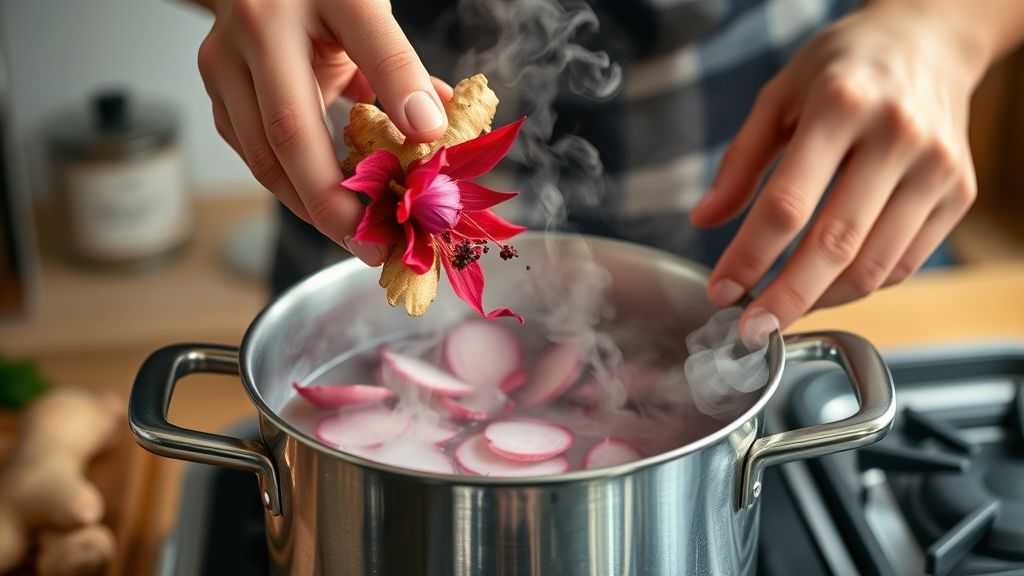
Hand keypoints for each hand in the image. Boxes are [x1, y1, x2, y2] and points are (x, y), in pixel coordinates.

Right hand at [197, 0, 451, 263]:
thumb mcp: (365, 7)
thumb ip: (399, 63)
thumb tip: (438, 128)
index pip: (369, 44)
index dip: (400, 94)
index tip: (429, 141)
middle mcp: (256, 30)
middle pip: (290, 130)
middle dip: (333, 201)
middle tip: (374, 245)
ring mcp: (224, 65)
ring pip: (264, 157)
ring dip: (311, 206)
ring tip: (357, 238)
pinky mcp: (216, 93)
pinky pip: (256, 156)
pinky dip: (294, 188)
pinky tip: (329, 208)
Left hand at [691, 1, 987, 345]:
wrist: (928, 41)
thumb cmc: (842, 68)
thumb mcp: (777, 96)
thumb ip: (740, 162)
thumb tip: (705, 221)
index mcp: (840, 106)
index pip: (788, 204)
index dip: (750, 257)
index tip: (721, 290)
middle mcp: (897, 136)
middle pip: (835, 245)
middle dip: (786, 300)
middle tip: (751, 331)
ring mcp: (936, 169)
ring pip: (874, 266)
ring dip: (822, 301)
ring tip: (784, 310)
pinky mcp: (960, 193)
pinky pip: (904, 263)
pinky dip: (861, 286)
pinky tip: (828, 286)